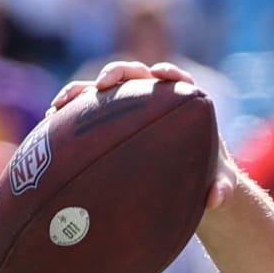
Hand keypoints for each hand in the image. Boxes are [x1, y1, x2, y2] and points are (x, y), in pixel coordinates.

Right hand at [50, 61, 238, 208]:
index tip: (161, 74)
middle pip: (135, 75)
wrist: (186, 183)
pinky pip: (85, 112)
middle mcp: (153, 98)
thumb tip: (216, 199)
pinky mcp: (107, 120)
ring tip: (62, 102)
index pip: (178, 80)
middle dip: (118, 73)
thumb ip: (223, 188)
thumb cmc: (206, 176)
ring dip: (81, 91)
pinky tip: (51, 123)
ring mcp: (127, 107)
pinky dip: (69, 114)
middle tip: (103, 83)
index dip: (169, 74)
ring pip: (102, 91)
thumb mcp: (218, 184)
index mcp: (184, 104)